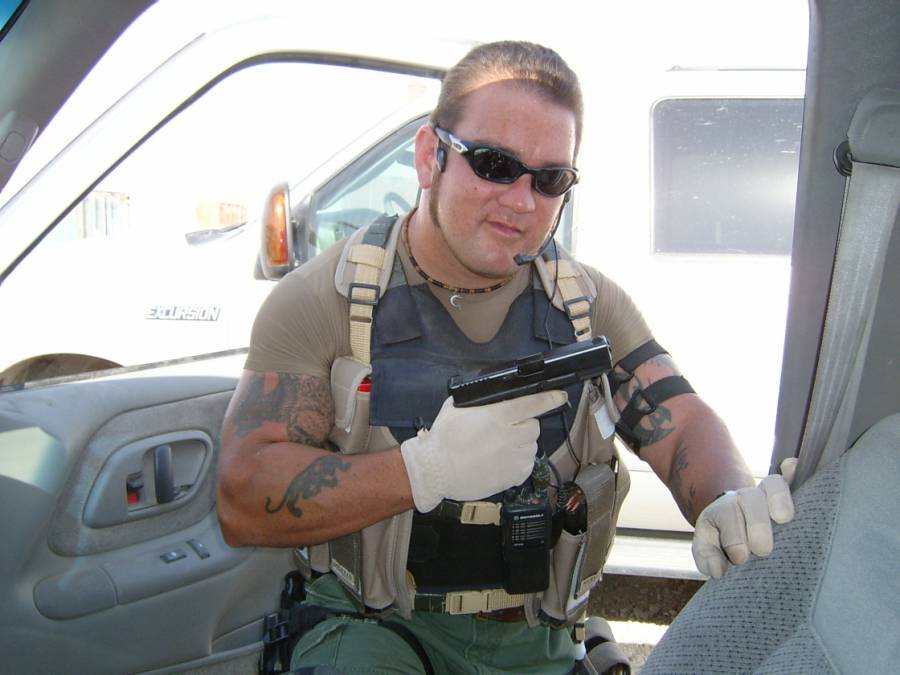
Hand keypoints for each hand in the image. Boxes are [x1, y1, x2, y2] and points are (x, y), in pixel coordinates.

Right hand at [400, 390, 566, 511]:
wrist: (434, 471)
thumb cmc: (443, 438)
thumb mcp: (457, 408)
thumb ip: (479, 401)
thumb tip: (494, 397)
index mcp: (496, 416)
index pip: (531, 404)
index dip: (550, 399)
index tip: (561, 396)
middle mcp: (508, 437)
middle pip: (534, 426)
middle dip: (524, 425)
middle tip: (507, 429)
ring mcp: (512, 459)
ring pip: (532, 447)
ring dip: (521, 445)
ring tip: (501, 448)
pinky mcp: (512, 478)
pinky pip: (527, 466)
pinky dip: (519, 462)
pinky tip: (503, 461)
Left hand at [692, 458, 797, 578]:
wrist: (737, 523)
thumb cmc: (724, 539)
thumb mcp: (708, 546)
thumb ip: (707, 556)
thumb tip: (718, 570)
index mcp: (725, 510)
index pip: (728, 516)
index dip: (734, 536)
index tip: (740, 557)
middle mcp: (747, 498)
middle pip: (752, 501)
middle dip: (757, 525)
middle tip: (762, 549)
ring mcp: (768, 492)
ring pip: (774, 485)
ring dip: (779, 500)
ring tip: (784, 519)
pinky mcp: (789, 491)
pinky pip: (791, 473)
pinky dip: (794, 470)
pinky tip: (796, 468)